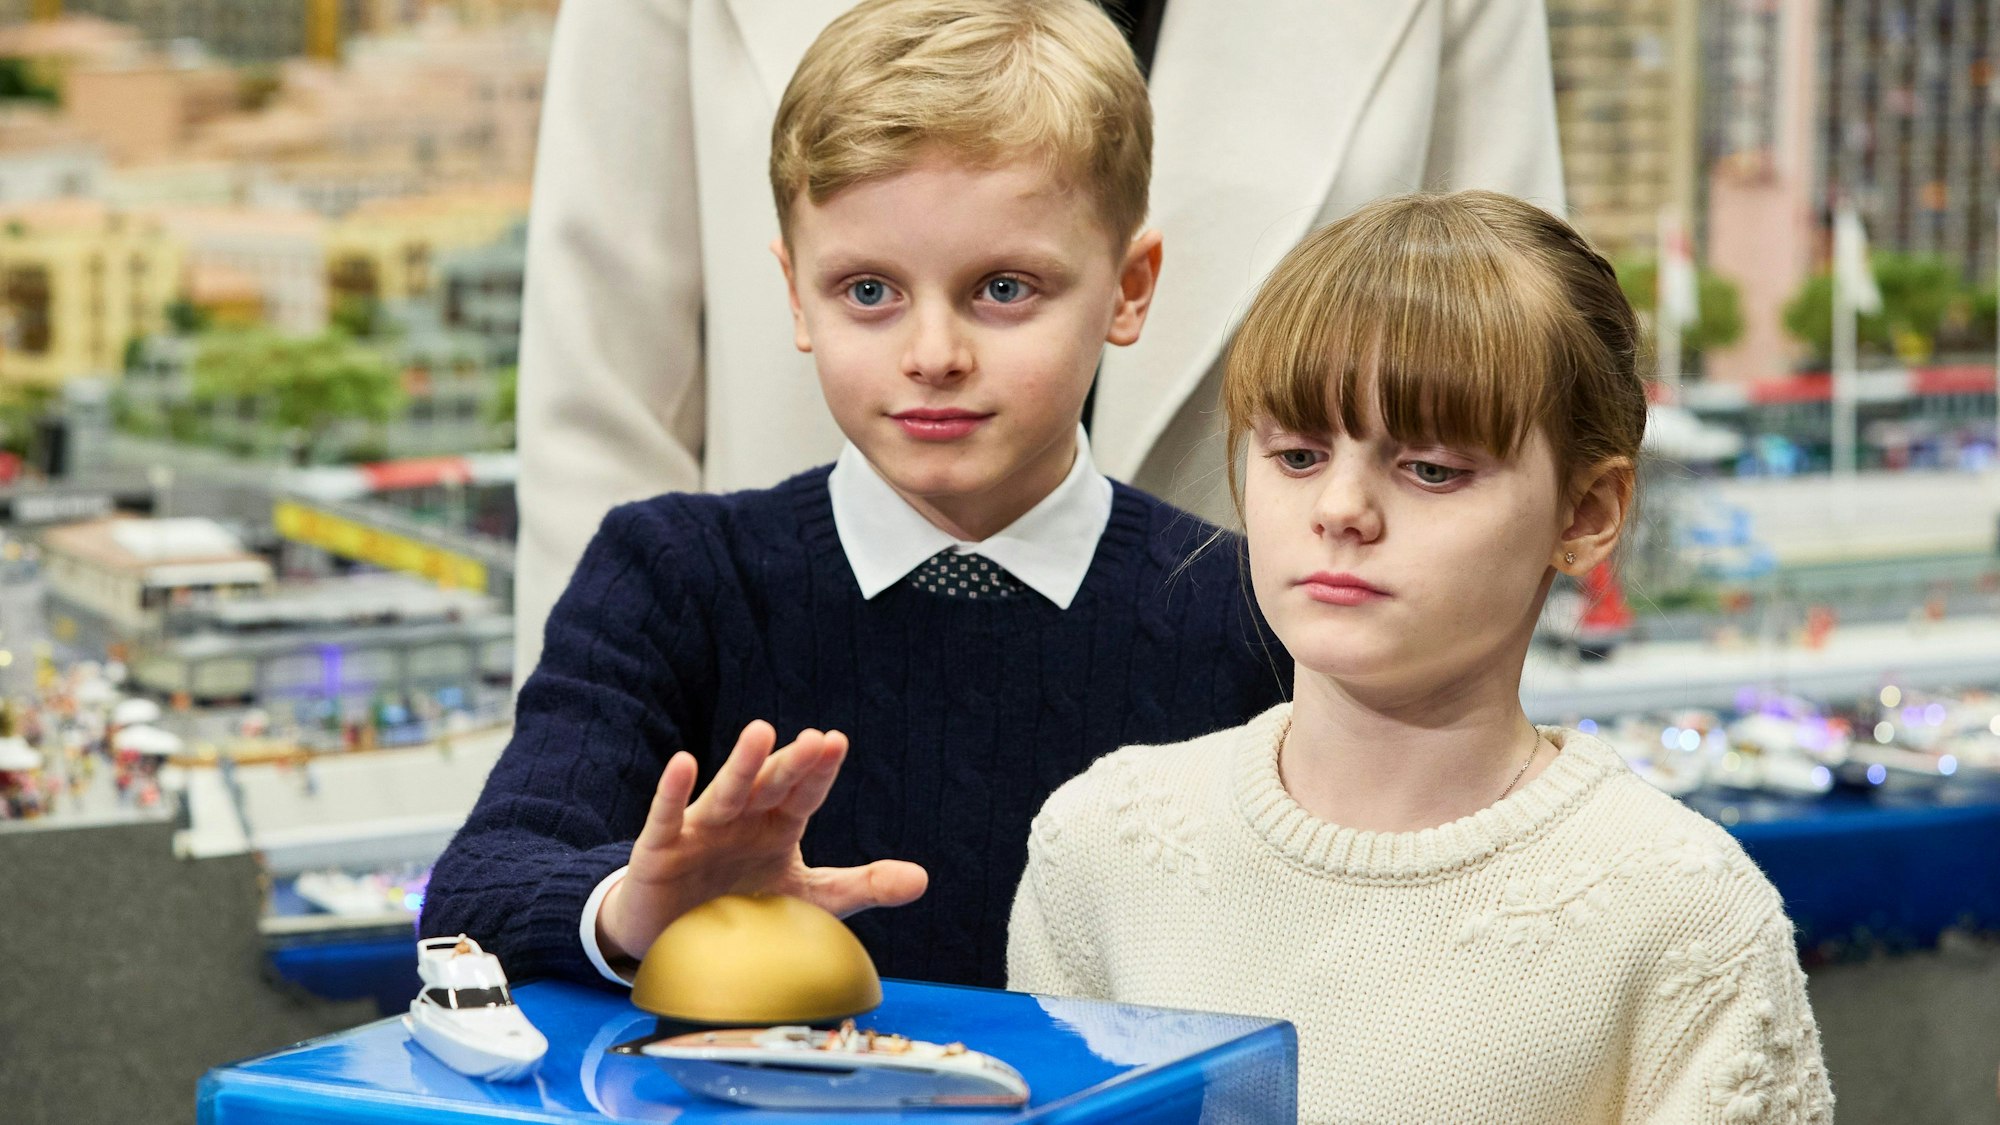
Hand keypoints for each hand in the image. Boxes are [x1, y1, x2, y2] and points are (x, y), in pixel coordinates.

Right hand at [596, 720, 927, 964]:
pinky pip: (668, 817)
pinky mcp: (661, 850)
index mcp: (779, 824)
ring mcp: (701, 830)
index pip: (805, 793)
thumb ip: (862, 885)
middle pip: (772, 786)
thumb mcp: (811, 898)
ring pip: (727, 793)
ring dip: (744, 765)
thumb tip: (922, 880)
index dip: (819, 771)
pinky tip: (684, 763)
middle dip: (793, 764)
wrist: (677, 939)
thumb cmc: (746, 907)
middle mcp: (743, 818)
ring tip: (761, 732)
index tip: (835, 742)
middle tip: (816, 741)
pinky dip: (674, 791)